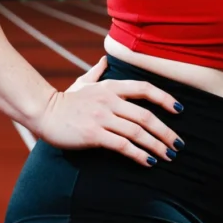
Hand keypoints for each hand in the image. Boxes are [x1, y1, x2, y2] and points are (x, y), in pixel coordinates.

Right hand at [35, 55, 184, 166]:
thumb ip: (97, 72)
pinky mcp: (93, 134)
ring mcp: (101, 117)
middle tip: (178, 145)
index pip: (145, 88)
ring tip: (168, 156)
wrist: (43, 113)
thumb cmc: (65, 100)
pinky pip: (122, 145)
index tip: (180, 110)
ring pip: (137, 132)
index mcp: (110, 86)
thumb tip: (106, 60)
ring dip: (156, 146)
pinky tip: (148, 162)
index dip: (165, 98)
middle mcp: (109, 100)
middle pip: (145, 115)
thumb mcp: (82, 83)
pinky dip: (138, 154)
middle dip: (166, 132)